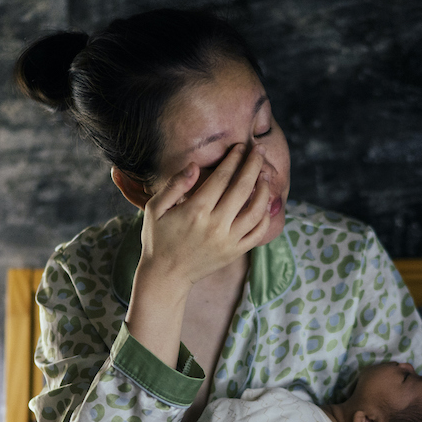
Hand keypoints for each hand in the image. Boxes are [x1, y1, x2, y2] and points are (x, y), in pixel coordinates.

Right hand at [139, 143, 275, 289]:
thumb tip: (194, 165)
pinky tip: (264, 203)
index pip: (222, 177)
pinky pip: (258, 233)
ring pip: (256, 211)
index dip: (234, 159)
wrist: (166, 275)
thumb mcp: (156, 208)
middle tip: (260, 150)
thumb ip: (175, 185)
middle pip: (242, 188)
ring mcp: (228, 241)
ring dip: (263, 190)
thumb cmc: (158, 239)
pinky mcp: (235, 252)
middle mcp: (215, 225)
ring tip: (264, 175)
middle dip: (254, 165)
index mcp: (196, 211)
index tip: (241, 147)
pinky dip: (265, 216)